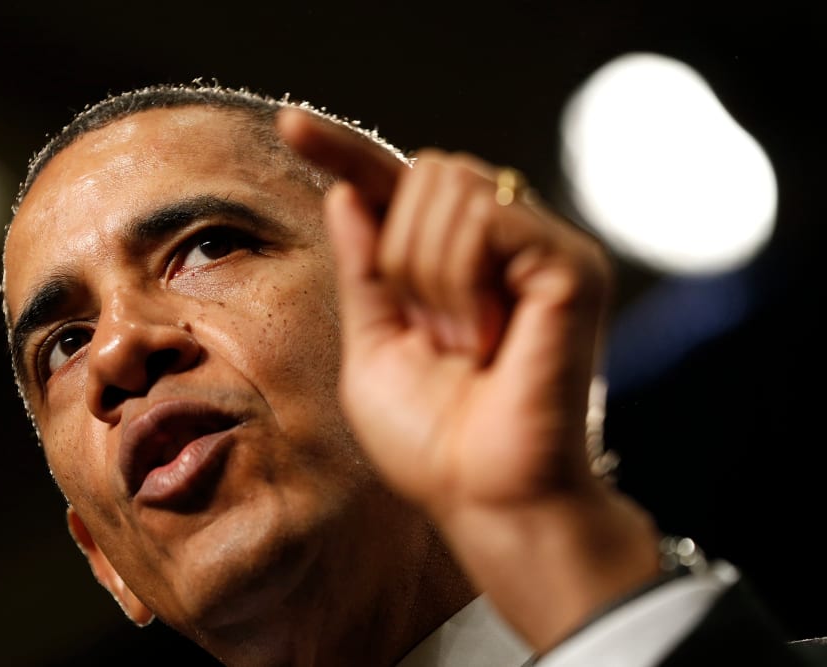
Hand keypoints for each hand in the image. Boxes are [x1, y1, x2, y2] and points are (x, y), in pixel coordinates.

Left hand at [277, 107, 661, 650]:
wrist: (484, 497)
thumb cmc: (432, 441)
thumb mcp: (373, 346)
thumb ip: (363, 268)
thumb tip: (348, 191)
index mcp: (455, 264)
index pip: (396, 184)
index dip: (344, 150)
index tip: (291, 123)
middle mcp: (503, 244)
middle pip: (423, 172)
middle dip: (397, 253)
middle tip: (427, 332)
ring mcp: (541, 249)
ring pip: (448, 186)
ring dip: (424, 275)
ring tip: (458, 343)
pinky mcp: (570, 263)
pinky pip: (485, 220)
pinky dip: (458, 280)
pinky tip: (483, 337)